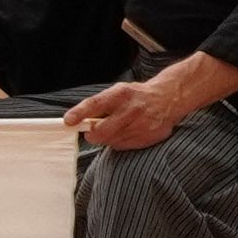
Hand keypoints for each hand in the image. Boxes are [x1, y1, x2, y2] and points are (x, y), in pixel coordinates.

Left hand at [61, 78, 187, 152]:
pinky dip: (121, 142)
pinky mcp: (149, 136)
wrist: (169, 98)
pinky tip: (128, 132)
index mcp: (121, 94)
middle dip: (92, 134)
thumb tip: (75, 120)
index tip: (68, 121)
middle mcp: (131, 109)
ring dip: (108, 138)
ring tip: (117, 127)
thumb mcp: (118, 91)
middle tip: (92, 132)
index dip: (79, 113)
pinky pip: (124, 146)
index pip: (95, 104)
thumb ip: (99, 104)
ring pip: (111, 141)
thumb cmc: (138, 95)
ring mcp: (141, 124)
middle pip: (101, 132)